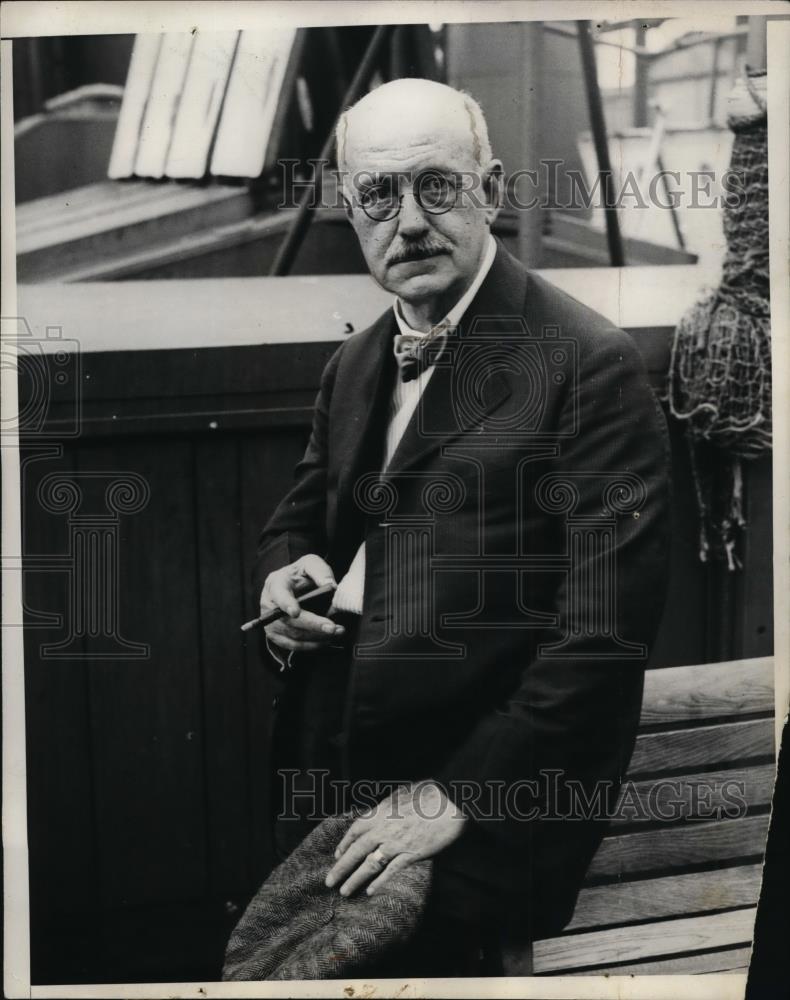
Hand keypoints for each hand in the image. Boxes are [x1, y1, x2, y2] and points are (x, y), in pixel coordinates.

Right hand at [261, 554, 343, 652]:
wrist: (292, 585)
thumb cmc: (300, 575)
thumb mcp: (310, 564)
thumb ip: (320, 571)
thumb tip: (331, 586)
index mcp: (276, 583)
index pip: (279, 595)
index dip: (286, 604)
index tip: (295, 612)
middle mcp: (269, 604)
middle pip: (289, 620)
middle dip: (313, 625)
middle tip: (332, 627)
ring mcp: (271, 622)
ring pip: (294, 635)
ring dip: (317, 636)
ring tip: (338, 631)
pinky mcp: (276, 635)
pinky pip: (294, 645)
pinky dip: (312, 645)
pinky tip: (326, 640)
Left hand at [324, 781, 466, 896]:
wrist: (451, 801)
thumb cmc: (430, 792)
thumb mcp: (403, 792)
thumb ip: (390, 803)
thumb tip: (383, 809)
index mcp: (380, 811)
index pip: (355, 830)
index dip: (344, 844)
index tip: (337, 855)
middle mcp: (383, 828)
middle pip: (356, 851)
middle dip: (341, 868)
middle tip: (328, 882)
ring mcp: (396, 843)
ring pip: (369, 864)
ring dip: (355, 879)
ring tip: (344, 892)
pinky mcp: (411, 854)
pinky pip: (391, 871)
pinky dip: (379, 882)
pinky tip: (370, 891)